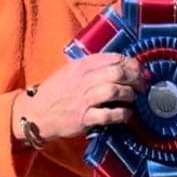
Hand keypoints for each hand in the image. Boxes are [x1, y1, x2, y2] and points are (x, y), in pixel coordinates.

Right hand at [11, 53, 144, 143]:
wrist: (36, 113)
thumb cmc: (56, 91)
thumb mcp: (71, 71)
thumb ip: (92, 67)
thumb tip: (121, 66)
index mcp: (81, 66)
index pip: (113, 58)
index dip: (131, 63)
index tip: (140, 70)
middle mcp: (83, 80)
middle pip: (118, 73)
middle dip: (135, 79)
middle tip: (141, 86)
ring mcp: (83, 99)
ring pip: (115, 91)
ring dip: (130, 95)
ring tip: (133, 98)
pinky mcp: (83, 118)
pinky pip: (108, 115)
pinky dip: (122, 114)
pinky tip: (127, 114)